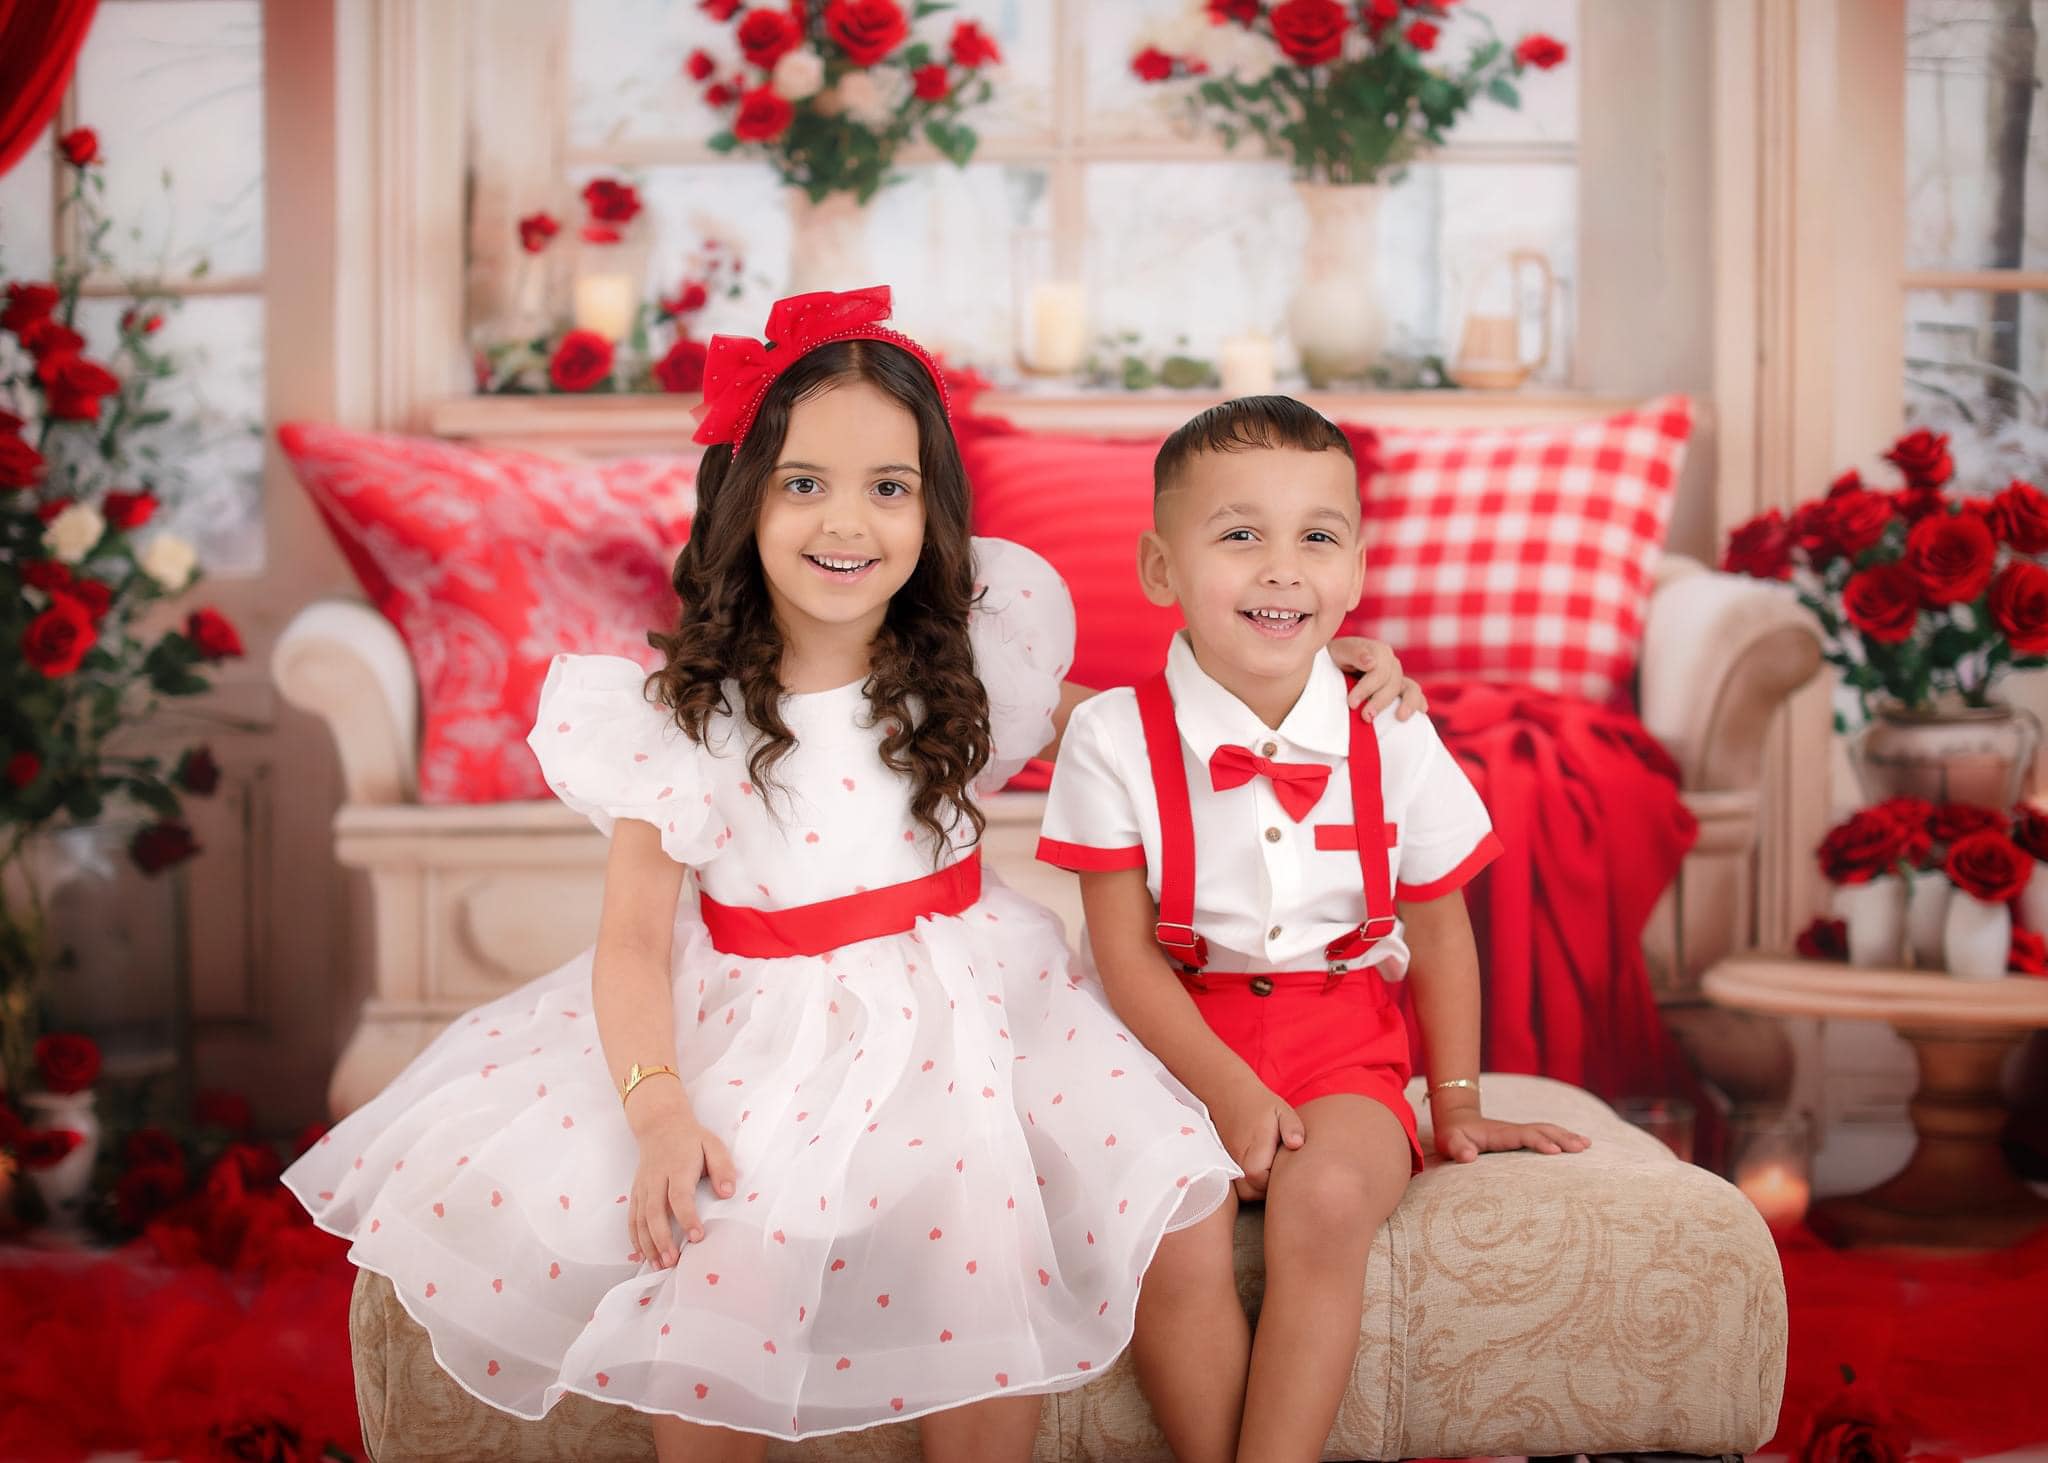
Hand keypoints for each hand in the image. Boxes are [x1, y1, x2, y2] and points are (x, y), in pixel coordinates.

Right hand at [629, 1114, 736, 1267]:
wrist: (660, 1124)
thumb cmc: (691, 1138)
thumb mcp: (713, 1145)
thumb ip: (722, 1168)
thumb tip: (727, 1193)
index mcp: (677, 1167)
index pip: (679, 1196)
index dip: (687, 1217)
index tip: (697, 1236)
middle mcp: (656, 1179)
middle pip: (655, 1212)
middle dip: (662, 1239)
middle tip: (673, 1260)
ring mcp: (643, 1187)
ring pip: (640, 1218)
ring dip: (648, 1243)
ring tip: (659, 1265)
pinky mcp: (636, 1192)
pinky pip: (632, 1217)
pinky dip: (635, 1237)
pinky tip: (643, 1254)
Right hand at [1212, 1076, 1305, 1200]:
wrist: (1229, 1093)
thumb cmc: (1259, 1104)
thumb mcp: (1281, 1111)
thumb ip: (1292, 1128)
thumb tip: (1297, 1144)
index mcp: (1253, 1159)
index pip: (1269, 1188)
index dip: (1282, 1180)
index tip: (1289, 1163)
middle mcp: (1237, 1168)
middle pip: (1256, 1194)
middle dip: (1270, 1186)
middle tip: (1282, 1165)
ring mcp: (1229, 1167)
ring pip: (1246, 1191)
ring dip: (1259, 1184)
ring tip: (1272, 1164)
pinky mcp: (1226, 1164)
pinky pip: (1239, 1183)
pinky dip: (1249, 1179)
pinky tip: (1261, 1163)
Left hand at [1327, 636, 1427, 721]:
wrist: (1333, 664)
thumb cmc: (1334, 658)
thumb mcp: (1339, 651)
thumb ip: (1354, 653)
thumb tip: (1371, 662)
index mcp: (1379, 651)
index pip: (1379, 671)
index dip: (1366, 688)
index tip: (1351, 703)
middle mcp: (1391, 663)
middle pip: (1393, 684)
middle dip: (1379, 701)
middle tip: (1365, 717)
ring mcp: (1397, 677)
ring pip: (1410, 689)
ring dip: (1407, 704)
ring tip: (1400, 717)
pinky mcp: (1400, 690)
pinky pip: (1415, 695)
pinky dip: (1418, 703)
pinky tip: (1420, 712)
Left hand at [1433, 1112, 1590, 1164]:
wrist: (1455, 1121)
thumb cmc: (1453, 1136)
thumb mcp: (1449, 1142)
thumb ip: (1458, 1148)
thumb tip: (1468, 1156)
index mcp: (1499, 1133)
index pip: (1523, 1136)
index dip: (1539, 1142)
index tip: (1555, 1152)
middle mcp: (1513, 1130)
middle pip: (1541, 1130)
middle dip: (1561, 1138)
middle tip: (1582, 1147)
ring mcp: (1519, 1132)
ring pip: (1547, 1130)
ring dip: (1566, 1136)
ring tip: (1587, 1145)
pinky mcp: (1522, 1136)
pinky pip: (1546, 1134)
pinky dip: (1563, 1137)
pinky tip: (1579, 1144)